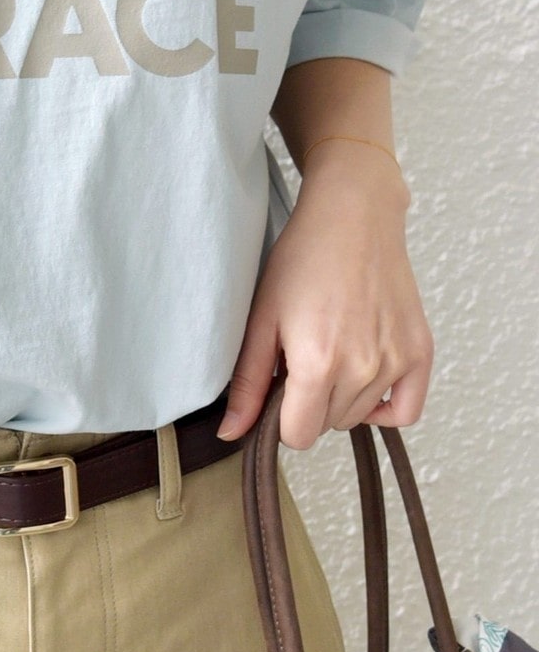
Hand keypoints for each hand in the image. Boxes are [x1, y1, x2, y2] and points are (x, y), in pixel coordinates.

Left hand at [217, 152, 433, 450]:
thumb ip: (247, 381)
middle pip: (327, 424)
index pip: (298, 435)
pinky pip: (406, 409)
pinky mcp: (420, 352)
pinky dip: (384, 405)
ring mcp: (396, 361)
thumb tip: (231, 433)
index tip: (278, 385)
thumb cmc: (303, 258)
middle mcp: (362, 369)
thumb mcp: (262, 317)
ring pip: (359, 415)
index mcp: (318, 363)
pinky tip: (363, 378)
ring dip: (341, 396)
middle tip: (303, 353)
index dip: (281, 415)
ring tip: (331, 347)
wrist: (352, 216)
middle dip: (308, 400)